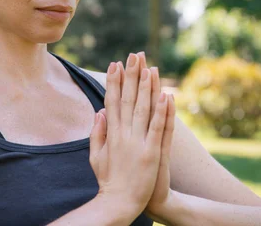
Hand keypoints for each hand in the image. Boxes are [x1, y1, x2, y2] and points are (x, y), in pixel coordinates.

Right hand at [88, 52, 170, 220]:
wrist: (119, 203)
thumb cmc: (108, 180)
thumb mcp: (95, 155)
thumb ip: (97, 133)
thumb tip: (99, 111)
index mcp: (110, 133)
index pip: (112, 101)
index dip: (113, 81)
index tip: (115, 64)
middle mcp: (122, 134)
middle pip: (127, 99)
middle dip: (131, 76)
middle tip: (133, 56)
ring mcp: (137, 143)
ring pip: (142, 109)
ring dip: (146, 87)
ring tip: (149, 67)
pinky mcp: (151, 153)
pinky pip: (157, 128)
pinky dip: (161, 111)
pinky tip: (165, 95)